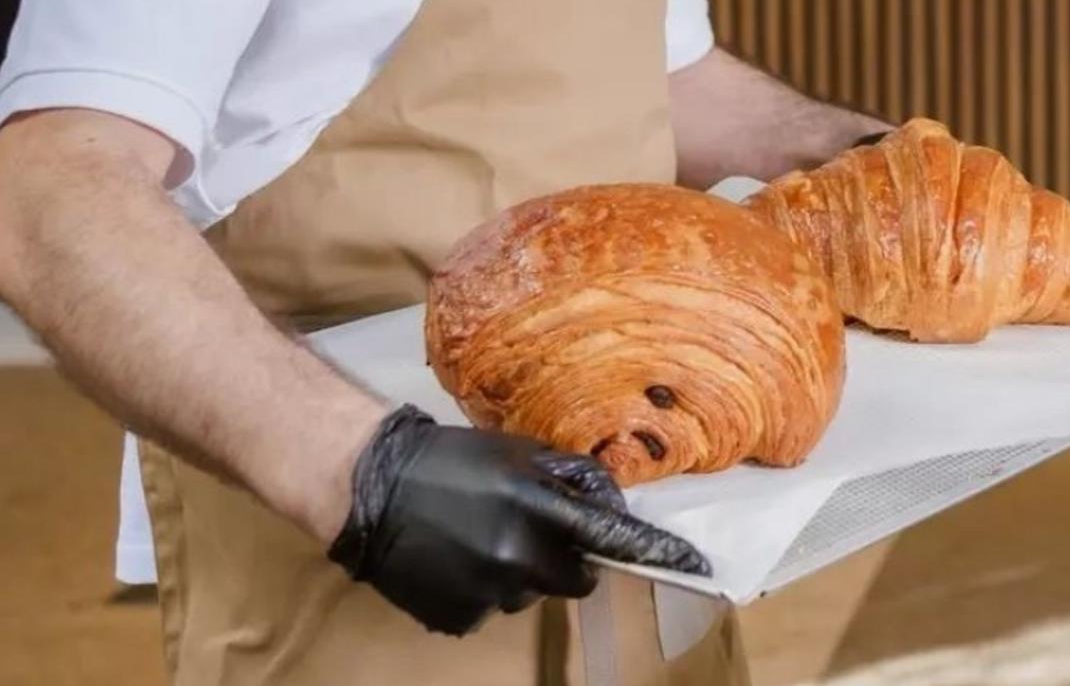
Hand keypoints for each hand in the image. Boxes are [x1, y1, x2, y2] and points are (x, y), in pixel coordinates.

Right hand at [327, 405, 710, 635]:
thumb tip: (612, 501)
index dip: (656, 552)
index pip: (612, 535)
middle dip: (565, 560)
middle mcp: (517, 554)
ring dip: (518, 574)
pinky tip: (456, 559)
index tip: (696, 566)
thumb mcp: (516, 451)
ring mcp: (488, 591)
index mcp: (535, 504)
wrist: (373, 485)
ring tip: (477, 538)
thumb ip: (568, 476)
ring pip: (530, 595)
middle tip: (531, 531)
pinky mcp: (459, 618)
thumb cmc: (451, 459)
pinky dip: (482, 591)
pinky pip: (491, 611)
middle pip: (577, 578)